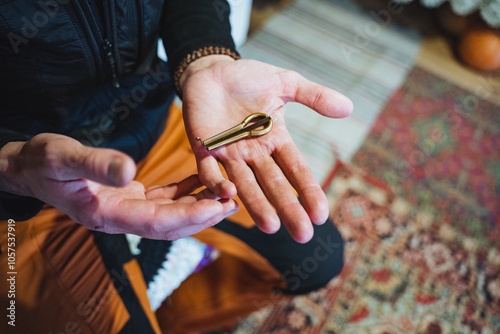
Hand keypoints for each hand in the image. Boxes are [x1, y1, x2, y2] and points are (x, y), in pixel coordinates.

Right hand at [0, 133, 237, 238]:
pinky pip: (163, 197)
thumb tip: (129, 170)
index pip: (155, 222)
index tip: (217, 206)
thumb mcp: (63, 158)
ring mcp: (126, 208)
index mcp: (105, 215)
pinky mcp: (129, 197)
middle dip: (203, 214)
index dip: (189, 216)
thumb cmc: (41, 162)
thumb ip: (94, 164)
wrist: (31, 167)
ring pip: (170, 211)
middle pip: (170, 223)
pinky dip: (184, 189)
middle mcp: (120, 217)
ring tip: (227, 192)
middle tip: (234, 201)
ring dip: (199, 203)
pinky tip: (202, 178)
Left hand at [180, 56, 352, 242]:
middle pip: (274, 184)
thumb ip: (314, 96)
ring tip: (270, 227)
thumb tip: (349, 108)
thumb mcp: (284, 82)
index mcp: (275, 139)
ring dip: (257, 205)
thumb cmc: (247, 78)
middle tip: (303, 235)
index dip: (308, 191)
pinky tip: (230, 194)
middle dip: (288, 209)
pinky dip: (217, 183)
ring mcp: (229, 153)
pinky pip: (209, 171)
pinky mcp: (203, 149)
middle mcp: (254, 153)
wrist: (210, 71)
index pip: (296, 169)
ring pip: (245, 184)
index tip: (321, 214)